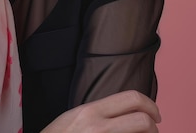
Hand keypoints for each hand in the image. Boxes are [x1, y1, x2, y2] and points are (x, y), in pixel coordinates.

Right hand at [42, 91, 160, 132]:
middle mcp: (99, 126)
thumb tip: (124, 113)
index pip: (132, 98)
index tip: (154, 114)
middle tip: (152, 131)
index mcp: (91, 111)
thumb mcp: (74, 117)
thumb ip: (98, 112)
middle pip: (143, 120)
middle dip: (154, 127)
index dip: (150, 105)